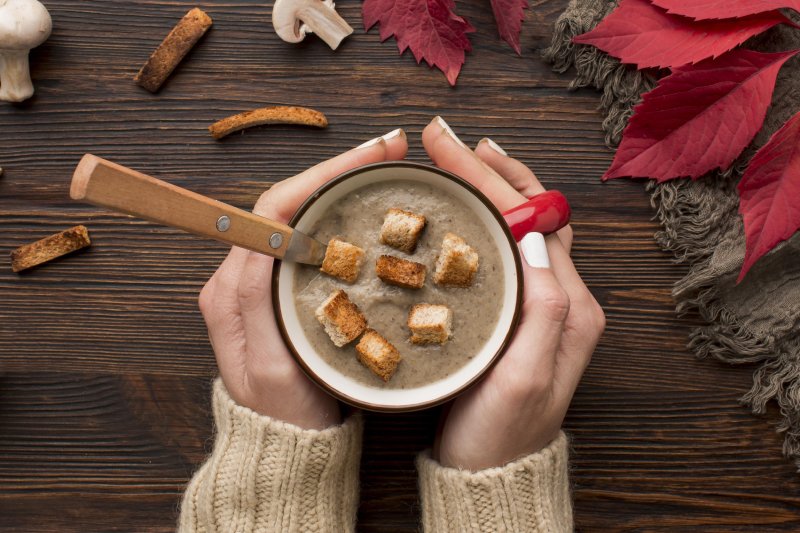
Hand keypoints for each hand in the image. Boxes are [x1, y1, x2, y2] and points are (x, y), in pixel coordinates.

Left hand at [199, 131, 407, 429]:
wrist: (287, 447)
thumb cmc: (283, 413)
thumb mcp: (268, 364)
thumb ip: (253, 301)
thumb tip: (260, 240)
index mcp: (234, 285)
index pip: (275, 209)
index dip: (322, 176)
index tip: (368, 157)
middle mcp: (245, 274)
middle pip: (291, 203)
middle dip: (338, 171)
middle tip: (388, 150)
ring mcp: (266, 280)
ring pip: (304, 216)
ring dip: (342, 187)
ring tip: (384, 169)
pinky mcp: (286, 291)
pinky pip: (312, 239)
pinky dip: (342, 215)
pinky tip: (370, 208)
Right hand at [422, 117, 604, 469]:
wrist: (492, 475)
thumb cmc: (502, 433)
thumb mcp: (523, 376)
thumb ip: (543, 306)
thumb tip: (530, 234)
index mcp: (570, 306)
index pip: (533, 219)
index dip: (490, 178)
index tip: (450, 147)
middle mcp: (565, 298)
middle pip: (534, 214)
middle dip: (491, 170)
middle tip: (448, 138)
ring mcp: (544, 306)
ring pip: (524, 227)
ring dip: (495, 187)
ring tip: (466, 159)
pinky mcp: (522, 316)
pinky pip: (510, 251)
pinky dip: (488, 219)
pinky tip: (467, 211)